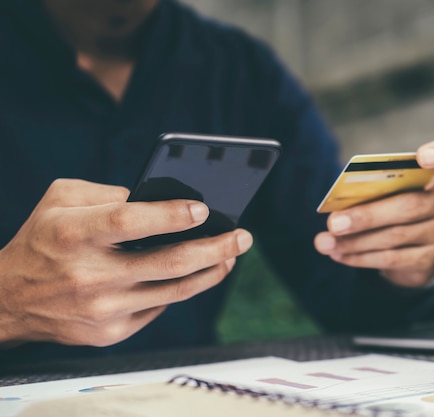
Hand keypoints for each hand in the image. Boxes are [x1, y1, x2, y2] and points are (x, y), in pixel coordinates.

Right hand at [0, 179, 252, 346]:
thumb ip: (107, 191)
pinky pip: (159, 307)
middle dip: (216, 248)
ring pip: (175, 290)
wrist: (10, 300)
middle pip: (168, 263)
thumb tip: (158, 198)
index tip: (204, 209)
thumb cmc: (42, 240)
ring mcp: (102, 309)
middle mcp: (89, 275)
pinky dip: (181, 288)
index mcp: (73, 235)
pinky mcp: (110, 332)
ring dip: (212, 271)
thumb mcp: (60, 200)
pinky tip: (196, 273)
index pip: (130, 223)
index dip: (170, 216)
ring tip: (233, 254)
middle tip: (243, 236)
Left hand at [314, 137, 433, 286]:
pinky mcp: (433, 259)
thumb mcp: (388, 189)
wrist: (410, 247)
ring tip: (325, 242)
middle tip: (333, 223)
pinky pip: (393, 259)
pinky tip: (339, 255)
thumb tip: (339, 210)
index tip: (424, 156)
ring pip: (395, 237)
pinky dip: (360, 257)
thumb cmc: (393, 202)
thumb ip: (373, 190)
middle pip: (409, 206)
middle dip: (366, 216)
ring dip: (354, 241)